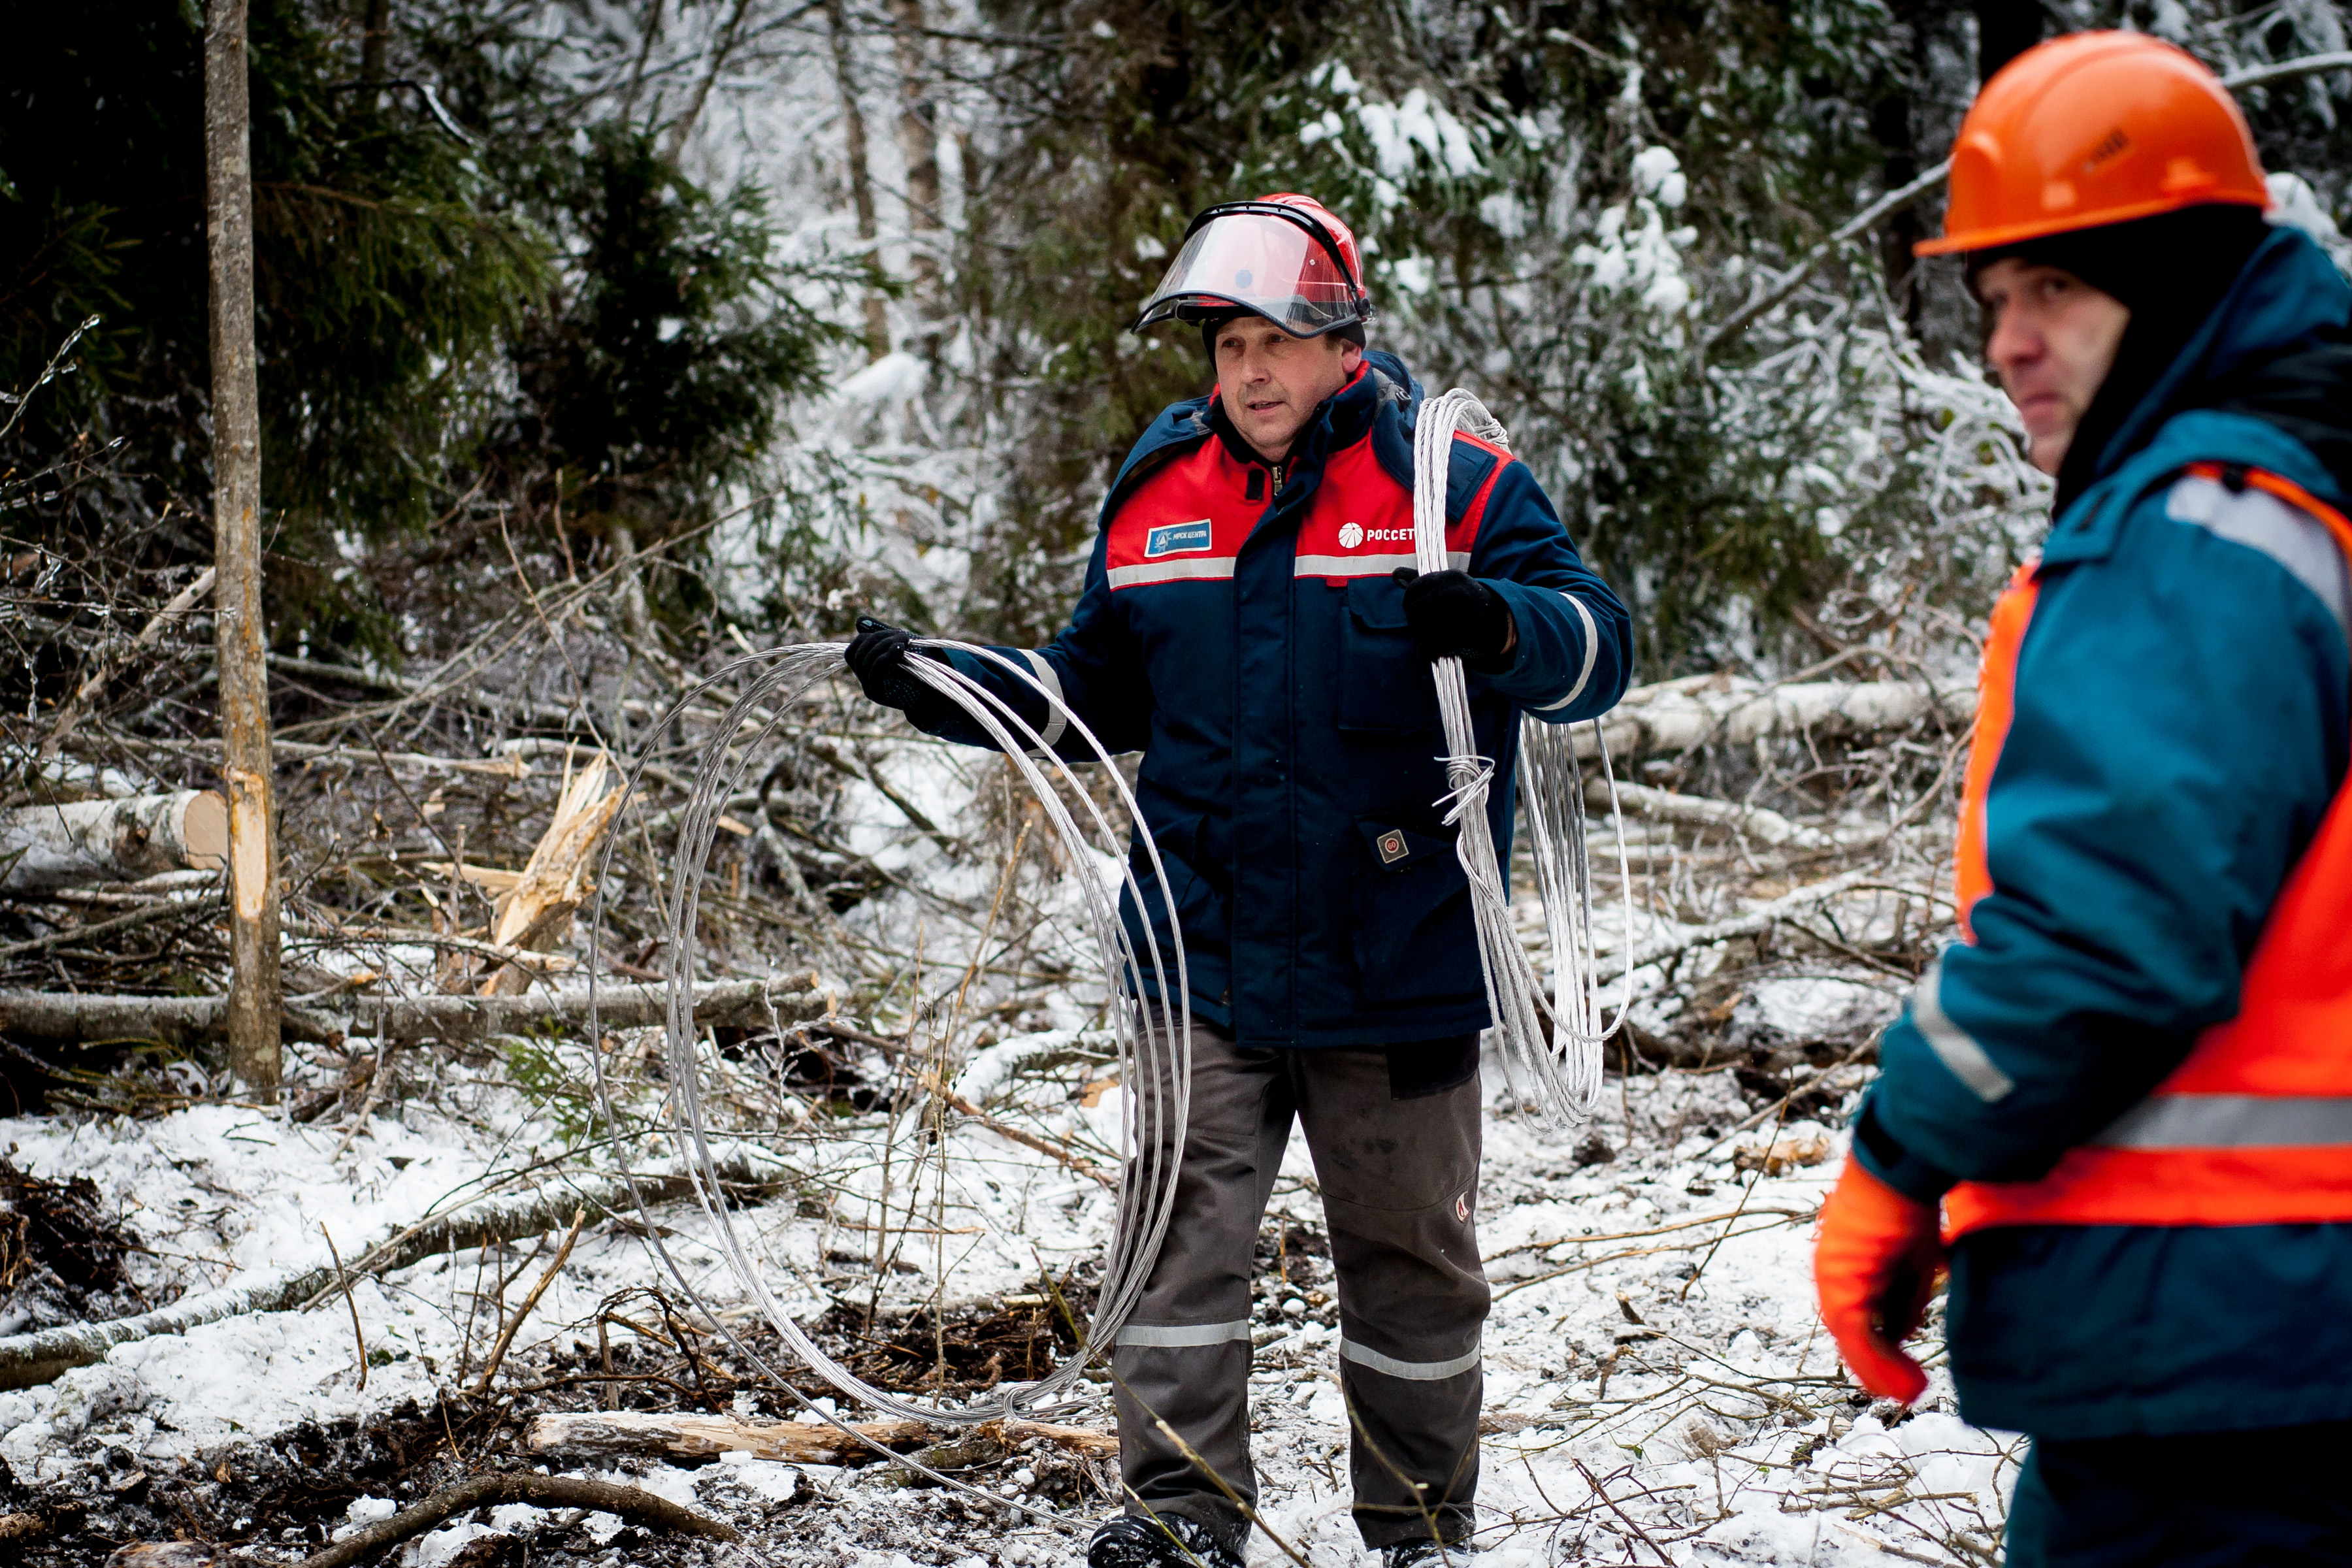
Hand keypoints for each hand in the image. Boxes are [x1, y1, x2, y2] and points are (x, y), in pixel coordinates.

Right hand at [845, 615, 940, 711]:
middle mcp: (863, 679)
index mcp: (865, 668)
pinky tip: (900, 648)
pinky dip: (887, 656)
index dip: (865, 638)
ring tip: (904, 640)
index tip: (889, 632)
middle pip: (859, 654)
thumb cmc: (916, 665)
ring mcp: (868, 688)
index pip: (851, 652)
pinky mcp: (878, 695)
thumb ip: (880, 633)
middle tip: (903, 634)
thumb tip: (859, 621)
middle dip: (879, 639)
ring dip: (885, 645)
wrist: (933, 690)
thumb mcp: (898, 644)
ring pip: (866, 661)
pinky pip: (875, 671)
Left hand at [1392, 568, 1515, 663]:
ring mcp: (1458, 614)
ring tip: (1432, 637)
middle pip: (1413, 611)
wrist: (1499, 623)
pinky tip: (1435, 650)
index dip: (1409, 602)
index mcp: (1449, 577)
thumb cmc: (1467, 602)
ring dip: (1421, 638)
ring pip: (1418, 630)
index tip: (1415, 609)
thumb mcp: (1448, 584)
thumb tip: (1395, 574)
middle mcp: (1453, 593)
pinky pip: (1427, 648)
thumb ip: (1421, 580)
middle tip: (1423, 627)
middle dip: (1414, 623)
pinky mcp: (1460, 637)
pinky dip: (1427, 652)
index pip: (1413, 589)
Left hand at [1814, 1157, 1943, 1403]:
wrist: (1899, 1166)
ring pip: (1852, 1337)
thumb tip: (1900, 1333)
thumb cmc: (1910, 1201)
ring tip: (1908, 1394)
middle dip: (1877, 1364)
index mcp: (1845, 1261)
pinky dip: (1881, 1361)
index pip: (1857, 1313)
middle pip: (1850, 1330)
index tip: (1899, 1369)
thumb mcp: (1912, 1257)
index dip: (1878, 1346)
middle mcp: (1831, 1270)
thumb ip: (1903, 1294)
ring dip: (1881, 1370)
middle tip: (1903, 1392)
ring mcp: (1832, 1275)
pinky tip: (1906, 1380)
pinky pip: (1858, 1332)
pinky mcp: (1841, 1280)